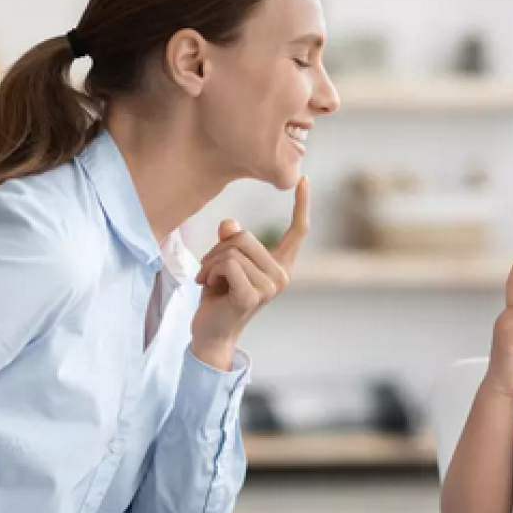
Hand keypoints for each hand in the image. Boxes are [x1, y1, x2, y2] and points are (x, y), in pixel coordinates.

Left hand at [190, 177, 309, 369]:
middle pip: (245, 237)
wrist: (211, 333)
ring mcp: (269, 287)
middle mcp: (281, 276)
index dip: (301, 205)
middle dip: (219, 249)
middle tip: (210, 270)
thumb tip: (230, 224)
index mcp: (281, 265)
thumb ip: (232, 241)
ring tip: (209, 281)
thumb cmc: (219, 296)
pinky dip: (210, 271)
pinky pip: (228, 264)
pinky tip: (208, 287)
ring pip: (233, 249)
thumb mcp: (226, 261)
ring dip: (211, 262)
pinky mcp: (252, 295)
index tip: (303, 179)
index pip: (298, 231)